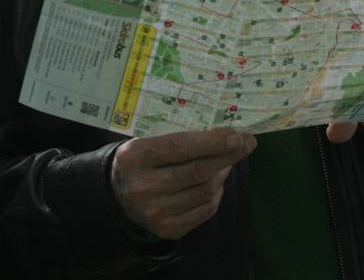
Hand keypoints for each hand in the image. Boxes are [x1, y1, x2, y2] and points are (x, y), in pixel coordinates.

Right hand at [110, 128, 255, 239]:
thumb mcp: (146, 142)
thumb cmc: (138, 162)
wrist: (116, 197)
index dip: (213, 142)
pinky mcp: (168, 229)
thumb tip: (223, 135)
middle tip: (247, 144)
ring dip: (222, 173)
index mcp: (136, 157)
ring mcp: (156, 211)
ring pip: (205, 191)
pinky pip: (205, 210)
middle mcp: (144, 186)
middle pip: (198, 171)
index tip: (237, 134)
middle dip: (227, 156)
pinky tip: (216, 182)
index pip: (181, 148)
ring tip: (227, 162)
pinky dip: (216, 194)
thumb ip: (179, 140)